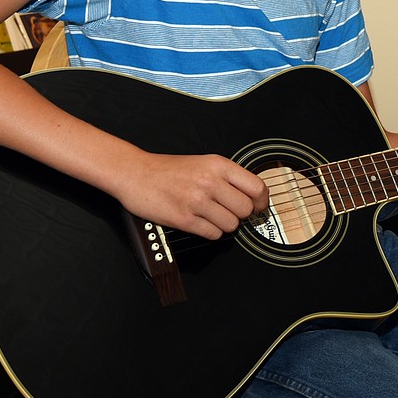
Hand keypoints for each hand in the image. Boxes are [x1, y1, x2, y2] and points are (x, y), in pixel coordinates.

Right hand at [115, 152, 269, 239]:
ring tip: (211, 216)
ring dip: (224, 224)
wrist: (136, 173)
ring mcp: (197, 201)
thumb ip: (227, 177)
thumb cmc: (169, 169)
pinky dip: (210, 232)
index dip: (261, 201)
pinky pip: (213, 234)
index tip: (258, 207)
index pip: (256, 187)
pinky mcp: (184, 218)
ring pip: (231, 225)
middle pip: (246, 209)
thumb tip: (251, 196)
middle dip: (240, 215)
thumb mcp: (203, 163)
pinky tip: (200, 222)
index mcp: (218, 165)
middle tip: (229, 212)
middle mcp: (210, 182)